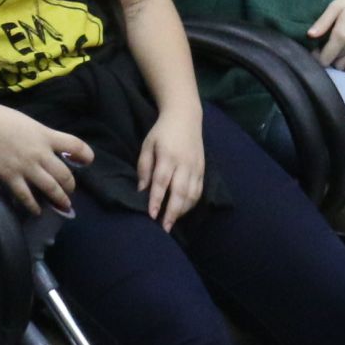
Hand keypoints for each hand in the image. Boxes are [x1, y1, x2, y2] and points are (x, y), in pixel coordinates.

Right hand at [0, 99, 91, 212]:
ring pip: (50, 188)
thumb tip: (47, 146)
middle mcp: (40, 152)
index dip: (85, 154)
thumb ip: (40, 135)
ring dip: (59, 199)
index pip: (75, 145)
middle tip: (70, 191)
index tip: (88, 161)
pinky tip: (37, 211)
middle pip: (64, 174)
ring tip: (63, 205)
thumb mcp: (27, 122)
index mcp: (45, 135)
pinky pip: (26, 196)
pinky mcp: (9, 177)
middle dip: (70, 185)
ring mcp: (25, 166)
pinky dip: (33, 206)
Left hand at [135, 106, 207, 227]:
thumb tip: (141, 190)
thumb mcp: (147, 145)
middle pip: (180, 191)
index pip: (162, 181)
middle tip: (164, 228)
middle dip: (172, 212)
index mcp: (168, 155)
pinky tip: (182, 211)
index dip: (157, 199)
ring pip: (192, 194)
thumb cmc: (162, 132)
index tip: (151, 215)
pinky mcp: (203, 169)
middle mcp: (184, 163)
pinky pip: (199, 190)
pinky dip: (191, 203)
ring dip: (182, 211)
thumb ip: (144, 167)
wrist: (186, 117)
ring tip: (172, 222)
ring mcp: (196, 167)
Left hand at [307, 0, 344, 71]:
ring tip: (339, 46)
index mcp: (342, 36)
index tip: (317, 48)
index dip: (317, 56)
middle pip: (334, 62)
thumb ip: (322, 22)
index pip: (324, 59)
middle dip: (329, 56)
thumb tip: (310, 36)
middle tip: (327, 44)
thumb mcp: (336, 6)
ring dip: (340, 59)